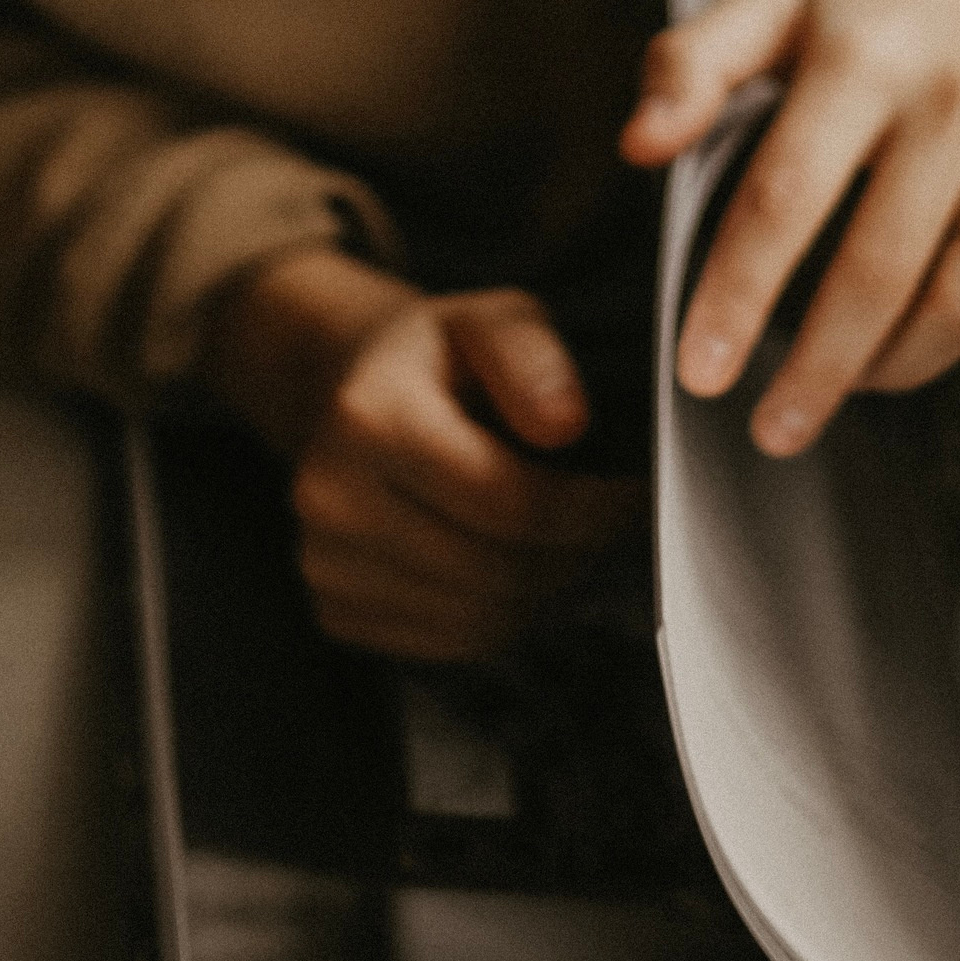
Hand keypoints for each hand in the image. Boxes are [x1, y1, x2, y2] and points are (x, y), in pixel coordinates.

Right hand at [199, 249, 643, 660]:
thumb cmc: (439, 354)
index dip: (589, 510)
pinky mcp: (335, 609)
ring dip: (541, 591)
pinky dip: (498, 617)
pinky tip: (511, 565)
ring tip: (563, 542)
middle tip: (607, 522)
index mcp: (370, 416)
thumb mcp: (492, 317)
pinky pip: (448, 643)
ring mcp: (325, 562)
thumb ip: (532, 356)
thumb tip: (566, 425)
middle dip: (573, 553)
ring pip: (477, 619)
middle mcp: (331, 498)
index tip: (634, 495)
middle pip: (494, 569)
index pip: (508, 500)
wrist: (350, 390)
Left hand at [619, 0, 959, 457]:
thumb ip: (691, 64)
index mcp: (862, 61)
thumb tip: (635, 147)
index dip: (736, 292)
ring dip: (907, 367)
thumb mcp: (775, 0)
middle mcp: (953, 107)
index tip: (698, 371)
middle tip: (769, 430)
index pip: (786, 195)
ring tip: (848, 389)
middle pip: (879, 268)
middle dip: (819, 367)